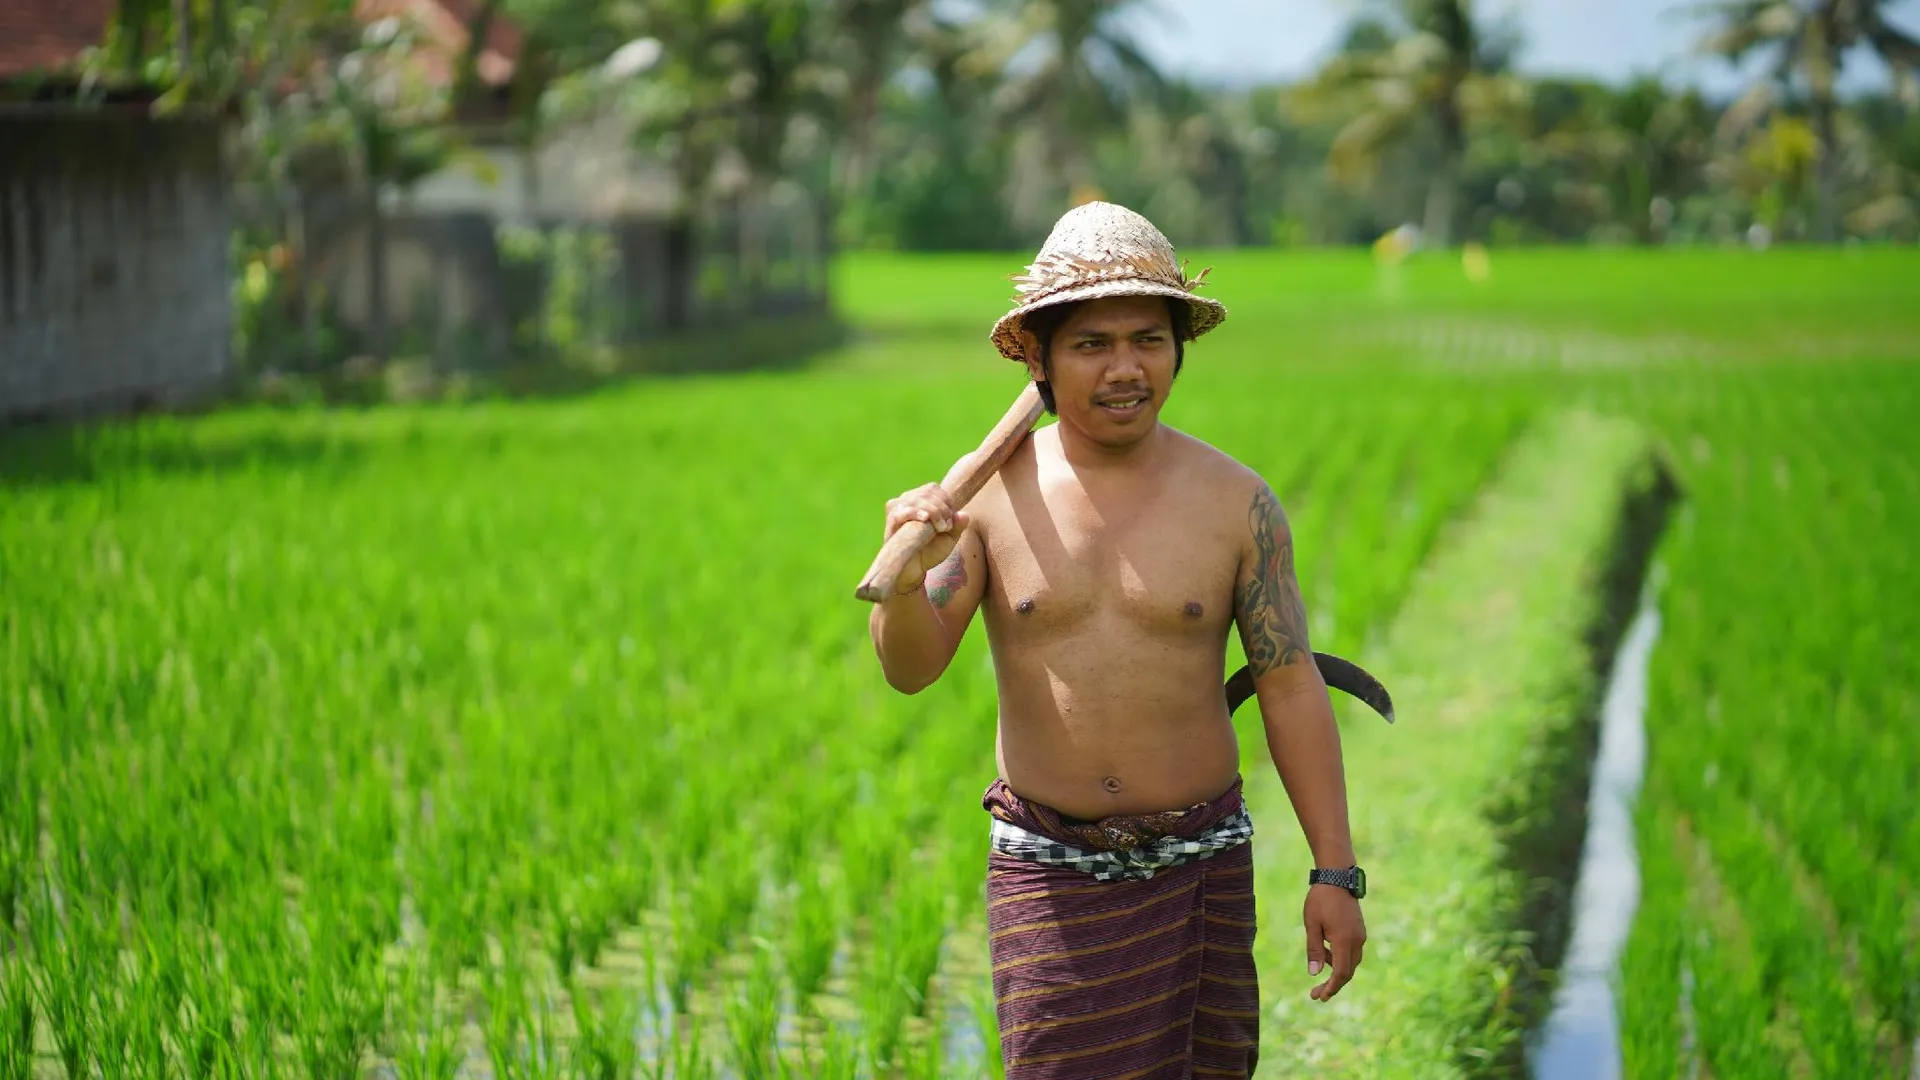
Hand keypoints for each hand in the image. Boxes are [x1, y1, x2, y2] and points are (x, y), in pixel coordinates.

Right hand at [883, 484, 970, 594]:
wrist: (914, 571)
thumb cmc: (930, 553)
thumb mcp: (949, 538)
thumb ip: (957, 526)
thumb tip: (964, 515)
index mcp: (919, 501)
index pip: (933, 489)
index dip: (946, 501)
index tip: (950, 520)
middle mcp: (906, 501)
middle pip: (928, 492)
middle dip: (942, 508)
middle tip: (946, 527)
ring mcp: (897, 509)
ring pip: (918, 499)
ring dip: (934, 512)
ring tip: (940, 529)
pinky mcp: (891, 521)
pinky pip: (902, 511)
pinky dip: (915, 512)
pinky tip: (925, 519)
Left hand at [1304, 884, 1365, 1001]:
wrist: (1337, 877)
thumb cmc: (1320, 899)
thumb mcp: (1311, 924)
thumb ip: (1314, 949)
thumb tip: (1315, 973)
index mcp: (1344, 940)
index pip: (1341, 973)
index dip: (1331, 988)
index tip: (1319, 997)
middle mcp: (1357, 940)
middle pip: (1348, 972)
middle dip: (1333, 985)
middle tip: (1316, 994)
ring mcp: (1360, 935)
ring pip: (1351, 962)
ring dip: (1336, 970)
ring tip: (1317, 964)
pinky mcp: (1359, 930)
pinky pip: (1351, 951)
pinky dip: (1339, 958)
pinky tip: (1326, 950)